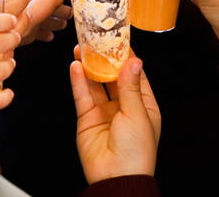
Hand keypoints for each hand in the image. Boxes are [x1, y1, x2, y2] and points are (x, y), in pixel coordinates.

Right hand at [71, 51, 160, 184]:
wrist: (117, 178)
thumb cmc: (137, 151)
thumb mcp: (137, 114)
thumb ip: (130, 86)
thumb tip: (133, 60)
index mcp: (143, 105)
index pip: (135, 75)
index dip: (127, 57)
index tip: (120, 39)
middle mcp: (123, 107)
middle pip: (112, 77)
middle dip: (104, 59)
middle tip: (96, 40)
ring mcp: (104, 112)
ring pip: (95, 83)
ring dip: (89, 67)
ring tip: (81, 48)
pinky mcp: (87, 119)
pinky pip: (82, 96)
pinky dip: (78, 81)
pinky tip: (75, 66)